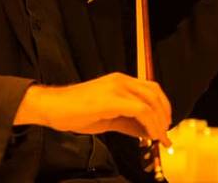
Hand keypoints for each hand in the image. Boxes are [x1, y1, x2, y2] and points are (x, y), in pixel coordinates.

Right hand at [13, 72, 171, 145]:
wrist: (52, 107)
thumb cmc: (75, 112)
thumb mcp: (107, 117)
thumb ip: (128, 122)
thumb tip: (146, 132)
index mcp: (120, 81)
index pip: (151, 89)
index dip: (162, 107)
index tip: (165, 125)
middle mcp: (121, 80)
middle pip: (155, 93)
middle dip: (164, 115)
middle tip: (165, 133)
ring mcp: (117, 87)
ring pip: (150, 101)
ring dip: (159, 121)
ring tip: (159, 137)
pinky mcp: (112, 99)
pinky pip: (140, 110)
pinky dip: (150, 123)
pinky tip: (150, 135)